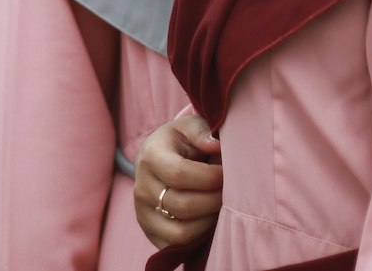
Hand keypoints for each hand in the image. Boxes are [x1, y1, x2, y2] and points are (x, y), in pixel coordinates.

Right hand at [134, 114, 222, 248]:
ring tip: (219, 204)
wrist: (157, 157)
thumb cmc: (180, 141)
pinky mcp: (149, 232)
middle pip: (183, 206)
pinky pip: (176, 245)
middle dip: (213, 200)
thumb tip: (216, 145)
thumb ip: (203, 131)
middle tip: (229, 190)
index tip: (226, 172)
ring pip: (180, 232)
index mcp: (150, 156)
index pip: (179, 174)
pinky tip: (207, 217)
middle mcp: (141, 187)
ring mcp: (143, 213)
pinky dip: (197, 235)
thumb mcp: (190, 126)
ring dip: (208, 220)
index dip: (209, 176)